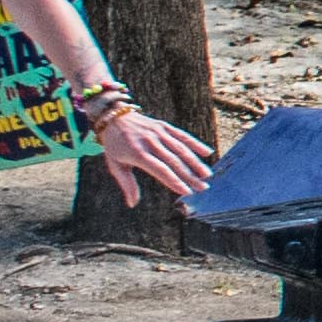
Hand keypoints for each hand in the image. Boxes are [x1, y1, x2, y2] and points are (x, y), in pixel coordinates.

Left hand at [97, 102, 216, 198]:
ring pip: (181, 149)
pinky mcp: (164, 126)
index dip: (174, 181)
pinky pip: (182, 135)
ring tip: (206, 175)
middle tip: (202, 188)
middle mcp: (150, 142)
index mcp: (137, 153)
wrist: (114, 118)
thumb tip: (132, 204)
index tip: (186, 192)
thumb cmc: (114, 146)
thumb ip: (127, 184)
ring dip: (195, 162)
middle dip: (190, 175)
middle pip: (174, 161)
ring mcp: (158, 133)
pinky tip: (207, 153)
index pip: (160, 169)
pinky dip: (195, 143)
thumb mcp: (115, 165)